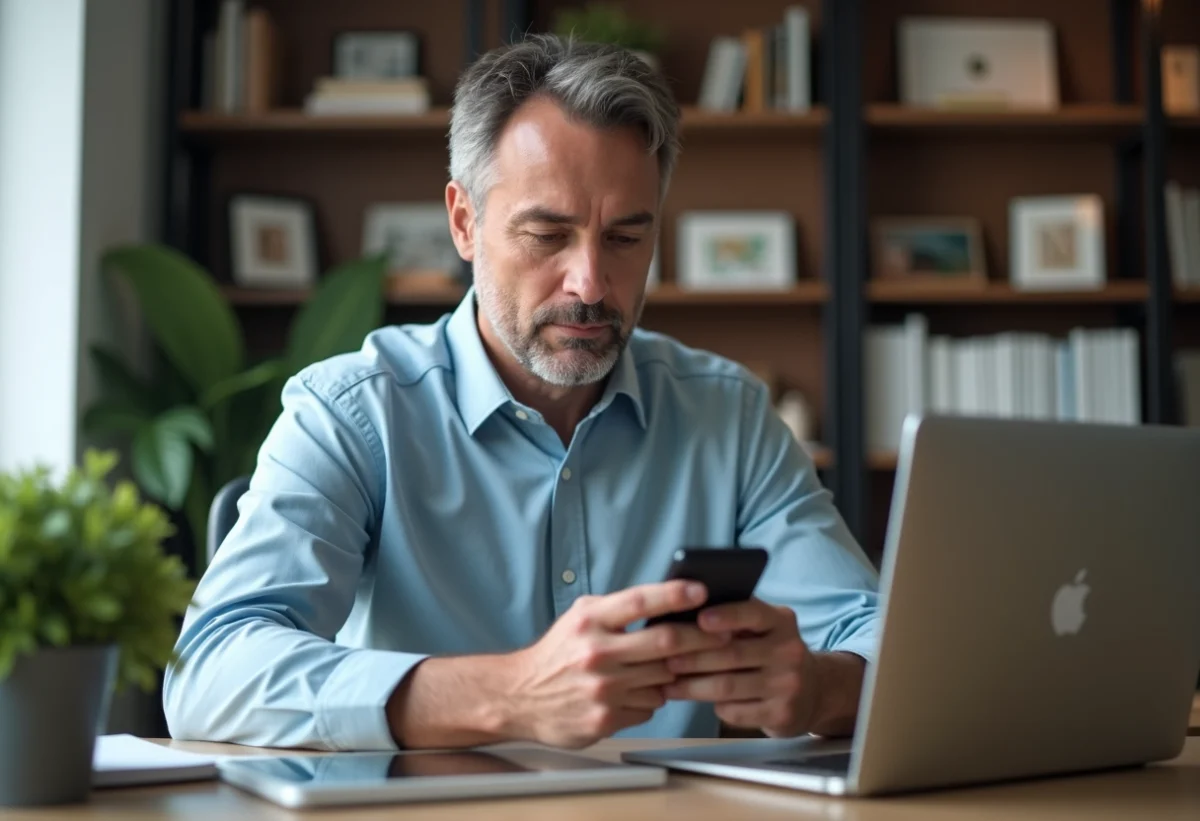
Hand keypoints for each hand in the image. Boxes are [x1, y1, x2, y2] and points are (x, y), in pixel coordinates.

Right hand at [500, 581, 731, 748]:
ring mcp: (602, 689)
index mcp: (590, 621)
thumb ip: (618, 609)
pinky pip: (649, 706)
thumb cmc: (558, 653)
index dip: (674, 594)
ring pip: (663, 678)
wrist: (519, 696)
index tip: (701, 590)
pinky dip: (652, 697)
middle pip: (665, 642)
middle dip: (701, 637)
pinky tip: (639, 691)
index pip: (639, 601)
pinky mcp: (605, 718)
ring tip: (677, 665)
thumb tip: (669, 599)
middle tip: (723, 634)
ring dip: (675, 672)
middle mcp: (596, 653)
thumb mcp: (581, 618)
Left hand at [662, 598, 821, 737]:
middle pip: (732, 654)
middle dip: (693, 657)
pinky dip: (712, 705)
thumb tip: (684, 615)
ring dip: (693, 686)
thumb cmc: (773, 653)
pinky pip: (736, 711)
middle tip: (664, 659)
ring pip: (728, 686)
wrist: (815, 691)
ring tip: (668, 684)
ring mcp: (788, 685)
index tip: (699, 619)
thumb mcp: (766, 628)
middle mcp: (789, 651)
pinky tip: (695, 701)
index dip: (725, 616)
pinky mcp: (782, 714)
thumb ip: (736, 619)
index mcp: (782, 622)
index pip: (753, 614)